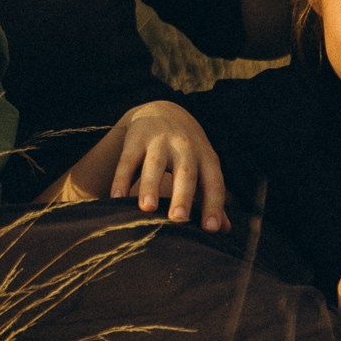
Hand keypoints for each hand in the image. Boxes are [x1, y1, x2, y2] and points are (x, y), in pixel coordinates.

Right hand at [103, 101, 229, 232]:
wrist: (162, 110)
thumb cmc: (187, 151)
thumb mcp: (203, 167)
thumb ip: (211, 197)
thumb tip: (224, 230)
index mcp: (206, 157)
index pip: (213, 183)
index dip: (214, 205)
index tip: (210, 229)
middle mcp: (185, 148)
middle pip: (186, 173)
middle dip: (183, 195)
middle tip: (179, 218)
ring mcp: (159, 141)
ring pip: (155, 165)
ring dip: (151, 186)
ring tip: (147, 208)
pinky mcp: (135, 139)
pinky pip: (127, 161)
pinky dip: (121, 179)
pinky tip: (116, 198)